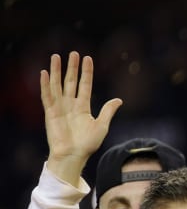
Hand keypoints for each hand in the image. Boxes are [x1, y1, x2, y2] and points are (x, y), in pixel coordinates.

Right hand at [41, 52, 121, 184]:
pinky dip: (45, 84)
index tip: (88, 58)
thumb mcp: (102, 125)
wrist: (74, 155)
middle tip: (73, 53)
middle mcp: (70, 105)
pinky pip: (47, 96)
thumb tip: (119, 100)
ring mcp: (60, 107)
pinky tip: (45, 72)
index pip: (85, 85)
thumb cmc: (88, 144)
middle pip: (70, 81)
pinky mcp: (50, 113)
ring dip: (56, 71)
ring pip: (57, 85)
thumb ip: (108, 111)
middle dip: (72, 67)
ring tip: (56, 56)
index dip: (86, 72)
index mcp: (83, 107)